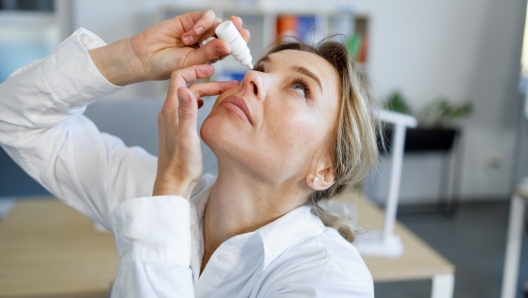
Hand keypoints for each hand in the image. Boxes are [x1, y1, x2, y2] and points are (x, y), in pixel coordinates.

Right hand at [89, 10, 249, 85]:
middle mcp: (207, 42)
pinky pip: (204, 16)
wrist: (144, 58)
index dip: (240, 45)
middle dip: (235, 31)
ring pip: (217, 23)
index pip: (230, 48)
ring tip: (193, 40)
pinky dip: (201, 24)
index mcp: (211, 56)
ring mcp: (199, 31)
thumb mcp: (191, 63)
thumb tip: (228, 46)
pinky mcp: (189, 19)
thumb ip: (209, 54)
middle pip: (228, 32)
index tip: (245, 46)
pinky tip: (189, 35)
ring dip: (210, 29)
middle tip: (240, 31)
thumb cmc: (167, 67)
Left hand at [152, 64, 237, 198]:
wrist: (173, 183)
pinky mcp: (176, 129)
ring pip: (188, 96)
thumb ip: (187, 112)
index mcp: (171, 110)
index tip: (213, 69)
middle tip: (229, 85)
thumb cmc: (182, 163)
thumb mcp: (188, 136)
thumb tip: (185, 89)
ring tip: (222, 92)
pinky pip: (187, 107)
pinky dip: (199, 101)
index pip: (179, 77)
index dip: (196, 70)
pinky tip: (206, 105)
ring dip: (205, 91)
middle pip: (187, 86)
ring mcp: (171, 120)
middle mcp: (169, 112)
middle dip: (208, 82)